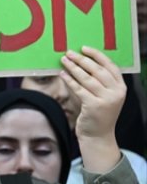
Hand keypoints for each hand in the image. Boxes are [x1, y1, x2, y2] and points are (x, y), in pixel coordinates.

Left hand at [59, 46, 125, 172]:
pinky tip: (62, 74)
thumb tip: (80, 62)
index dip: (97, 55)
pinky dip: (69, 80)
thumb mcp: (104, 96)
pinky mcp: (94, 106)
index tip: (84, 48)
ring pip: (87, 78)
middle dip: (82, 60)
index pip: (110, 66)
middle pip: (98, 70)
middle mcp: (116, 92)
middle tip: (69, 52)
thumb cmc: (98, 113)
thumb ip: (99, 82)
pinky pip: (79, 89)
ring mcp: (106, 99)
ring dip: (73, 68)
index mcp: (121, 87)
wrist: (98, 135)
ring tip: (63, 60)